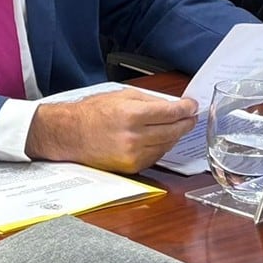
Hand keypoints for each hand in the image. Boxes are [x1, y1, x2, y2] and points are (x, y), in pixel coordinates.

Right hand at [24, 90, 197, 172]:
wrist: (69, 134)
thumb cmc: (91, 113)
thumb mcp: (120, 96)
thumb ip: (149, 100)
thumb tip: (172, 106)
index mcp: (131, 115)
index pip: (170, 113)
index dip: (186, 109)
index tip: (192, 106)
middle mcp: (134, 136)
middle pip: (173, 131)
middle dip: (186, 122)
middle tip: (191, 116)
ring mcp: (133, 154)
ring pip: (167, 145)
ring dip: (175, 135)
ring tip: (176, 126)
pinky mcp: (131, 167)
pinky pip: (156, 156)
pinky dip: (162, 146)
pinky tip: (160, 138)